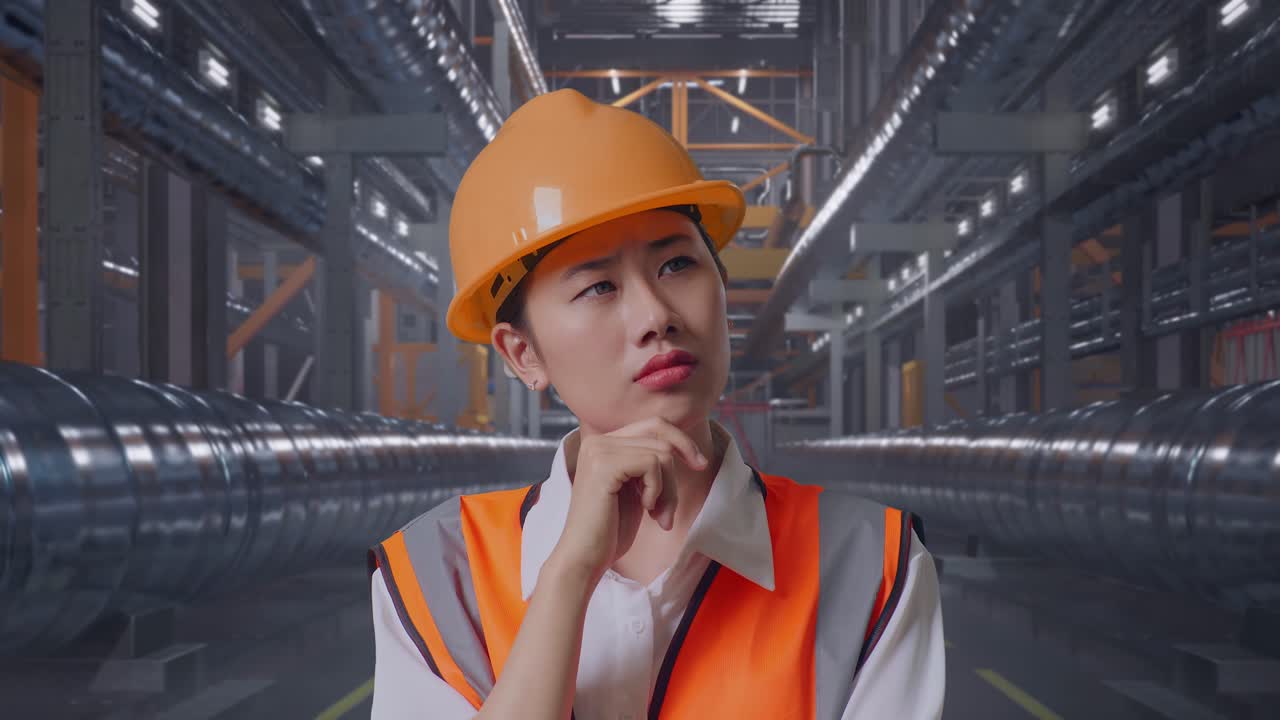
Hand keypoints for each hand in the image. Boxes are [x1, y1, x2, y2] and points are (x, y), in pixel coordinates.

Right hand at [548, 417, 707, 585]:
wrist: (585, 558)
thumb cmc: (611, 530)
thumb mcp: (636, 489)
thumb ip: (650, 465)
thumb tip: (687, 450)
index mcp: (604, 444)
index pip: (654, 425)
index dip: (682, 442)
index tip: (700, 464)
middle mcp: (598, 441)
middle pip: (660, 434)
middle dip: (676, 470)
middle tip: (671, 507)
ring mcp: (599, 450)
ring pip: (661, 452)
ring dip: (668, 489)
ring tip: (658, 515)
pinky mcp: (604, 465)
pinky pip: (653, 464)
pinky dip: (658, 489)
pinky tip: (646, 508)